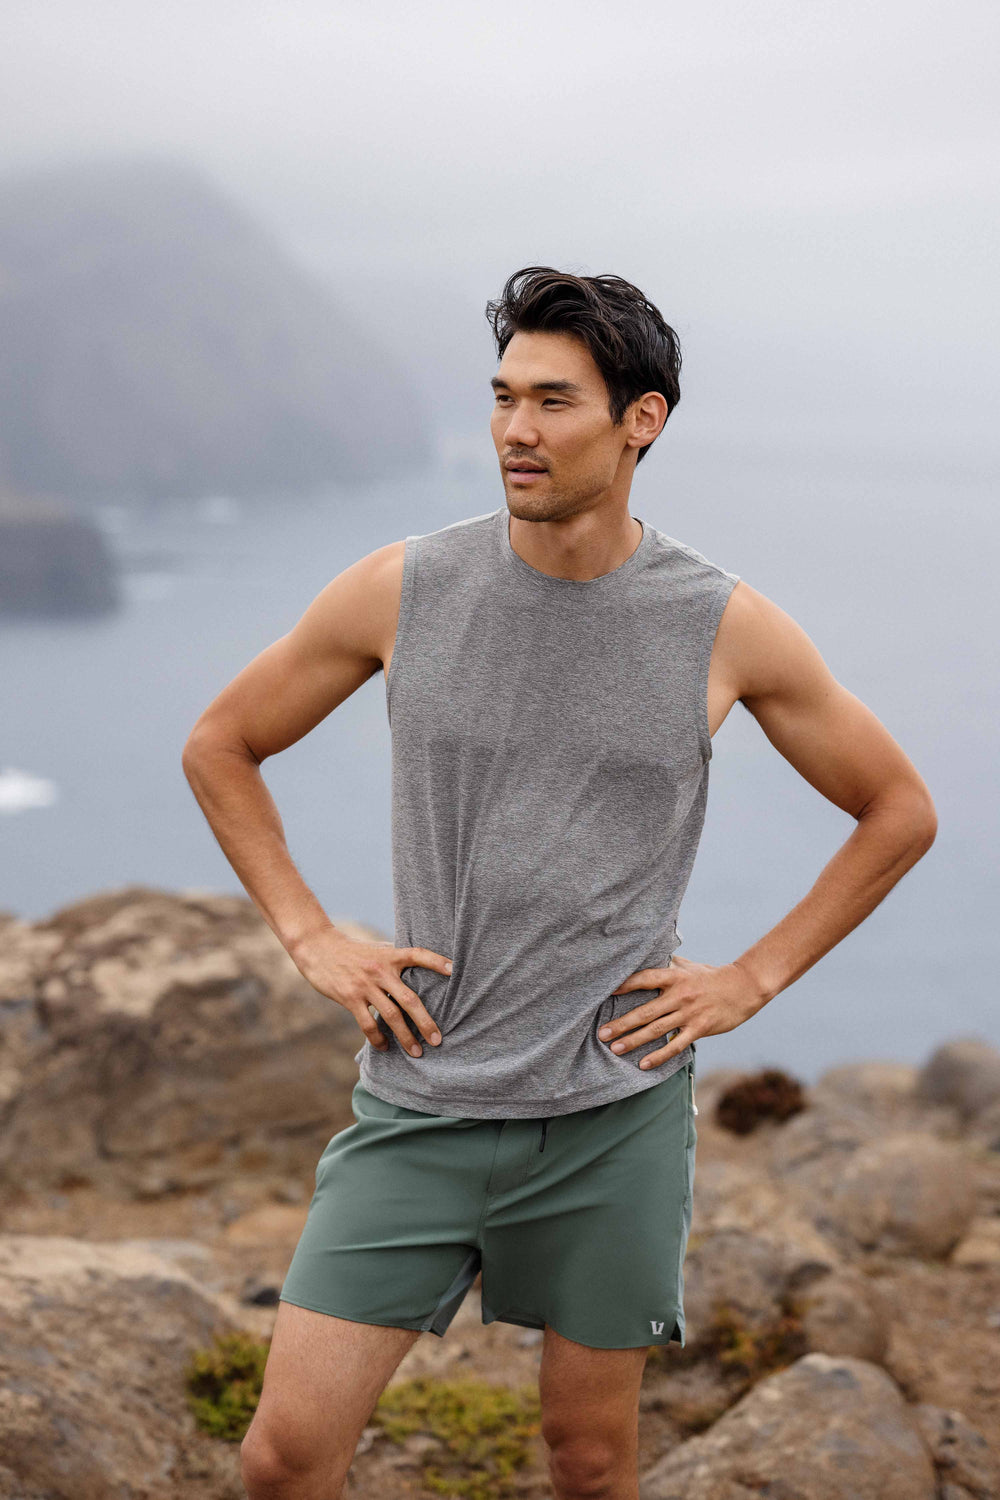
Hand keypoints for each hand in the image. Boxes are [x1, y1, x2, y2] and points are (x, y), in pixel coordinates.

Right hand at [290, 928, 451, 1057]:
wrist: (319, 948)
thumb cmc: (352, 951)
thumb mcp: (377, 950)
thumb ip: (395, 960)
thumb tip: (418, 970)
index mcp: (389, 956)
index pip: (417, 954)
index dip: (436, 961)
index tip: (454, 970)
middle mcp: (380, 971)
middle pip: (409, 999)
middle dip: (425, 1022)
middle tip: (438, 1040)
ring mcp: (365, 986)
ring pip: (391, 1016)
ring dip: (405, 1037)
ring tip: (417, 1052)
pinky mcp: (350, 998)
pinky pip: (368, 1024)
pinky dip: (377, 1039)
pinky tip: (384, 1046)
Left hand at [597, 955, 766, 1069]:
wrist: (743, 988)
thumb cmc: (711, 976)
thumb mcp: (689, 966)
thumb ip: (668, 963)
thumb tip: (647, 954)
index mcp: (674, 976)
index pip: (644, 979)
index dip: (625, 985)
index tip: (606, 992)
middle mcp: (679, 995)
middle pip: (645, 1011)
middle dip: (622, 1023)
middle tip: (602, 1033)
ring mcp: (689, 1013)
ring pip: (657, 1029)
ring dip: (634, 1040)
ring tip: (615, 1049)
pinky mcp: (700, 1028)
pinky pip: (676, 1045)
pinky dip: (659, 1056)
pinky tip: (644, 1064)